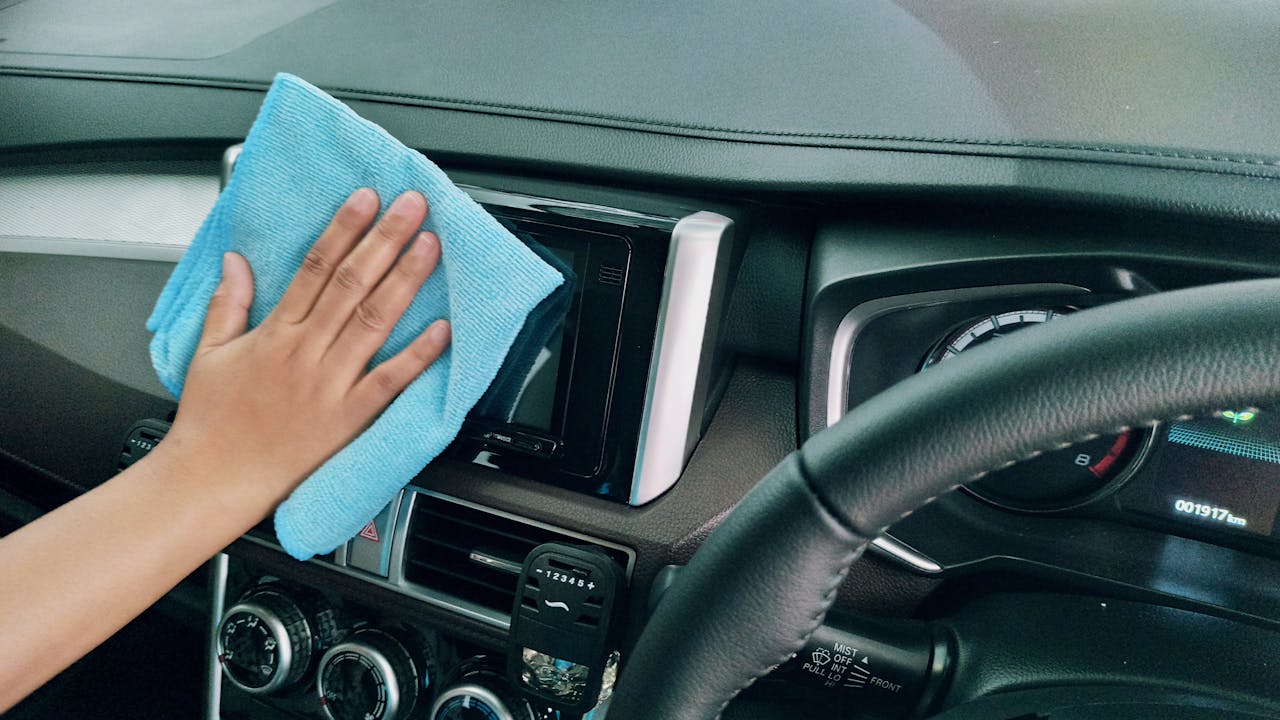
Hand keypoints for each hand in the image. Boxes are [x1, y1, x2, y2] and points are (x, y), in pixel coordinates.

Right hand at [161, 188, 450, 510]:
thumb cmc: (211, 423)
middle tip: (413, 206)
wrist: (211, 480)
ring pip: (373, 322)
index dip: (343, 229)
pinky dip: (417, 356)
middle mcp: (305, 353)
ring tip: (430, 247)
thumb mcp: (208, 354)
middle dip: (385, 240)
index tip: (367, 199)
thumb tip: (235, 260)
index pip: (315, 268)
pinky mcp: (347, 419)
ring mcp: (328, 385)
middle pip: (351, 284)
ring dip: (405, 281)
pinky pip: (388, 382)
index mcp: (275, 334)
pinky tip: (442, 329)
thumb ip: (227, 303)